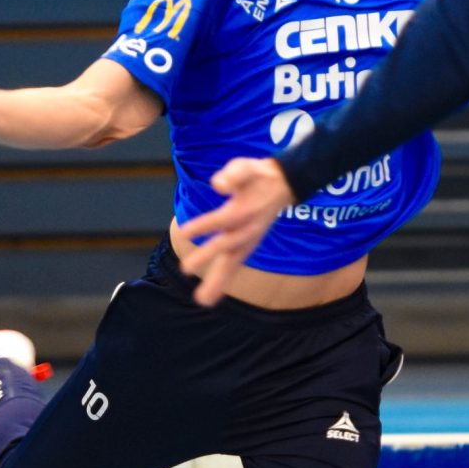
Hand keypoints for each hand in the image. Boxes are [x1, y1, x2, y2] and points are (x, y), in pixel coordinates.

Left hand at [176, 157, 293, 305]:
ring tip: (202, 300)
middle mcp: (246, 229)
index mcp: (245, 209)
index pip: (222, 219)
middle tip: (185, 270)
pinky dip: (223, 281)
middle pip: (226, 246)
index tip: (184, 233)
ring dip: (218, 282)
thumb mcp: (247, 167)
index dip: (203, 225)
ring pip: (232, 263)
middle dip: (206, 257)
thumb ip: (233, 174)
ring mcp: (248, 240)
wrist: (284, 185)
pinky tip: (209, 296)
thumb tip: (217, 185)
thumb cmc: (259, 175)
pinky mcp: (247, 246)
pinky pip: (234, 266)